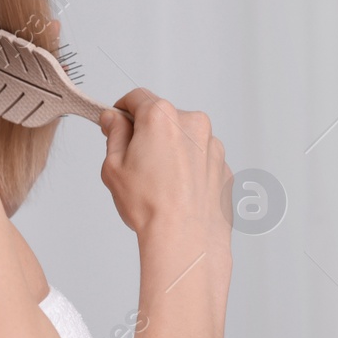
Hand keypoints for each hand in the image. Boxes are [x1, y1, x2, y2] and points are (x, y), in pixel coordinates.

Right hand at [97, 88, 230, 243]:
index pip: (136, 97)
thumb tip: (113, 119)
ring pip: (184, 139)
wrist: (187, 240)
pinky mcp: (224, 167)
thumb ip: (114, 134)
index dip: (121, 110)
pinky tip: (177, 193)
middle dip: (148, 133)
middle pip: (163, 118)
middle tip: (135, 163)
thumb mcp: (114, 167)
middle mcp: (192, 123)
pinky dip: (189, 169)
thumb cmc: (151, 206)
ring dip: (171, 151)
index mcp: (162, 117)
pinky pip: (201, 159)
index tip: (115, 123)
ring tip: (159, 184)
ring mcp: (212, 145)